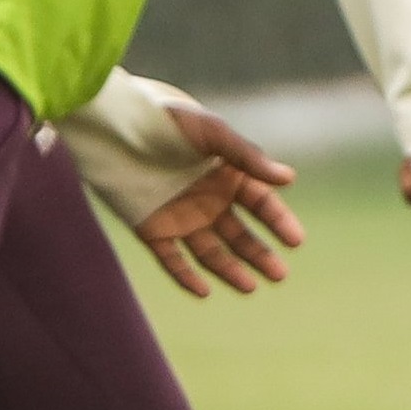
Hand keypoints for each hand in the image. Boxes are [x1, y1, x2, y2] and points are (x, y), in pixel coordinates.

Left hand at [130, 103, 306, 298]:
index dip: (279, 222)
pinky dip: (185, 276)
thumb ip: (247, 157)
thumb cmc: (168, 119)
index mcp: (228, 174)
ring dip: (230, 270)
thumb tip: (289, 178)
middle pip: (240, 235)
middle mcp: (208, 199)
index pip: (261, 204)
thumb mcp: (212, 133)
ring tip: (250, 287)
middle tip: (279, 275)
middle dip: (260, 255)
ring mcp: (181, 217)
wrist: (115, 124)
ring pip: (211, 252)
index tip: (295, 241)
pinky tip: (203, 290)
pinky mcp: (152, 229)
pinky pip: (172, 259)